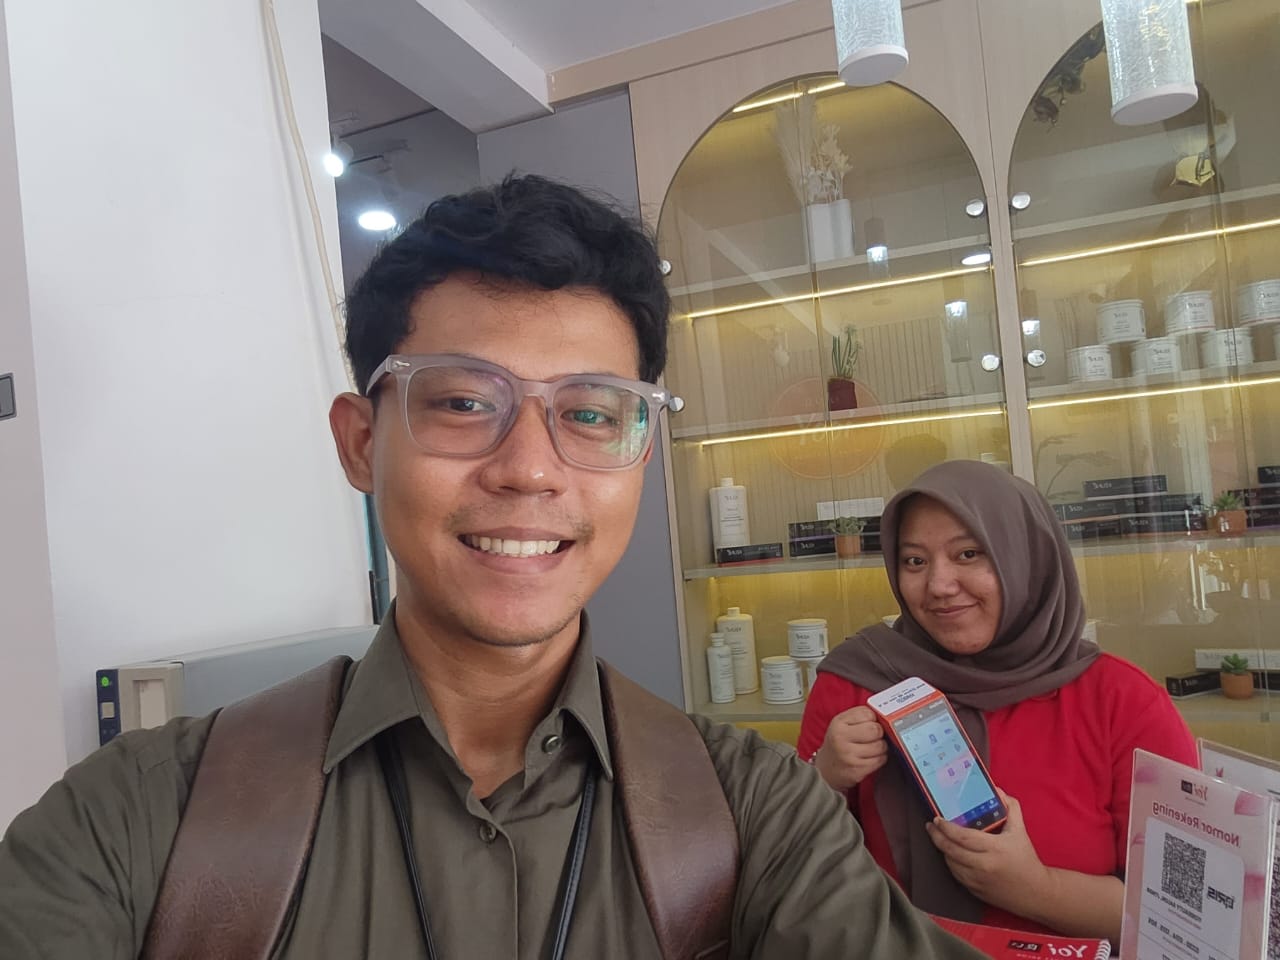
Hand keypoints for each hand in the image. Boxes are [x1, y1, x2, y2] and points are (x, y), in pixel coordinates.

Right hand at [813, 705, 887, 791]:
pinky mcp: (857, 770)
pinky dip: (880, 758)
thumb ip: (860, 715)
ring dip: (881, 747)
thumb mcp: (842, 723)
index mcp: (838, 724)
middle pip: (875, 730)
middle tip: (874, 736)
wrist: (826, 767)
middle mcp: (841, 740)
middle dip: (879, 733)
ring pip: (880, 746)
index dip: (872, 719)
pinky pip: (880, 760)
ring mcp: (848, 757)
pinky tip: (871, 757)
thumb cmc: (839, 741)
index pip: (868, 714)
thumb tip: (884, 716)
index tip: (868, 723)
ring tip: (872, 747)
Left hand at [924, 790, 1052, 917]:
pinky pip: (955, 874)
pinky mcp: (974, 891)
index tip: (937, 819)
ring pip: (950, 863)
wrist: (1034, 892)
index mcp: (994, 849)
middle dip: (936, 836)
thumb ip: (1010, 808)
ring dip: (942, 849)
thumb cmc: (1026, 859)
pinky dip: (950, 862)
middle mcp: (983, 865)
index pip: (963, 837)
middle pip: (951, 850)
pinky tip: (950, 853)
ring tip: (939, 837)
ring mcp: (977, 880)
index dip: (946, 827)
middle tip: (931, 826)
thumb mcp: (1020, 830)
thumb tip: (997, 791)